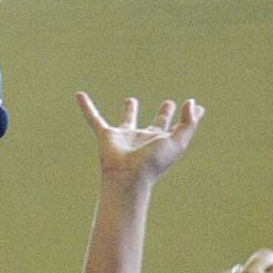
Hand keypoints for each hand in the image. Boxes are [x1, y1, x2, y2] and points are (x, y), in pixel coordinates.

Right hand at [76, 92, 202, 191]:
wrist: (128, 176)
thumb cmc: (153, 163)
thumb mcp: (178, 142)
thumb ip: (189, 122)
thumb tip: (193, 103)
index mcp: (161, 142)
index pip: (175, 127)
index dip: (184, 116)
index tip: (192, 105)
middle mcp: (144, 140)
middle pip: (154, 125)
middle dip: (162, 115)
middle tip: (168, 104)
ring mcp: (124, 138)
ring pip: (127, 121)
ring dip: (129, 111)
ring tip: (131, 100)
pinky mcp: (106, 136)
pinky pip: (94, 118)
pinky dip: (86, 107)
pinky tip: (79, 95)